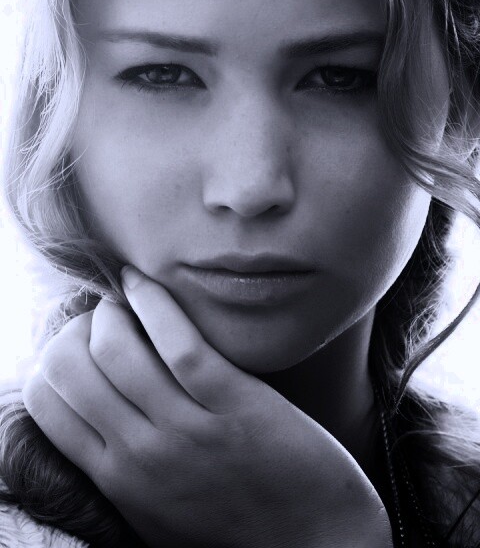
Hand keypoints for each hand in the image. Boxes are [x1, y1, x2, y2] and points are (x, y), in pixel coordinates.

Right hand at [23, 266, 392, 547]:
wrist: (313, 541)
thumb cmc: (232, 520)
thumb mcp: (155, 507)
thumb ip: (118, 467)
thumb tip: (87, 417)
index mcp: (117, 479)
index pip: (47, 403)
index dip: (52, 359)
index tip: (79, 342)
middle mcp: (142, 455)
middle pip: (72, 369)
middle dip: (77, 328)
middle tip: (103, 314)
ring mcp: (188, 429)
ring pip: (118, 349)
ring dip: (112, 311)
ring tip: (124, 299)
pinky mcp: (234, 403)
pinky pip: (179, 342)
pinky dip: (153, 302)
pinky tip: (143, 283)